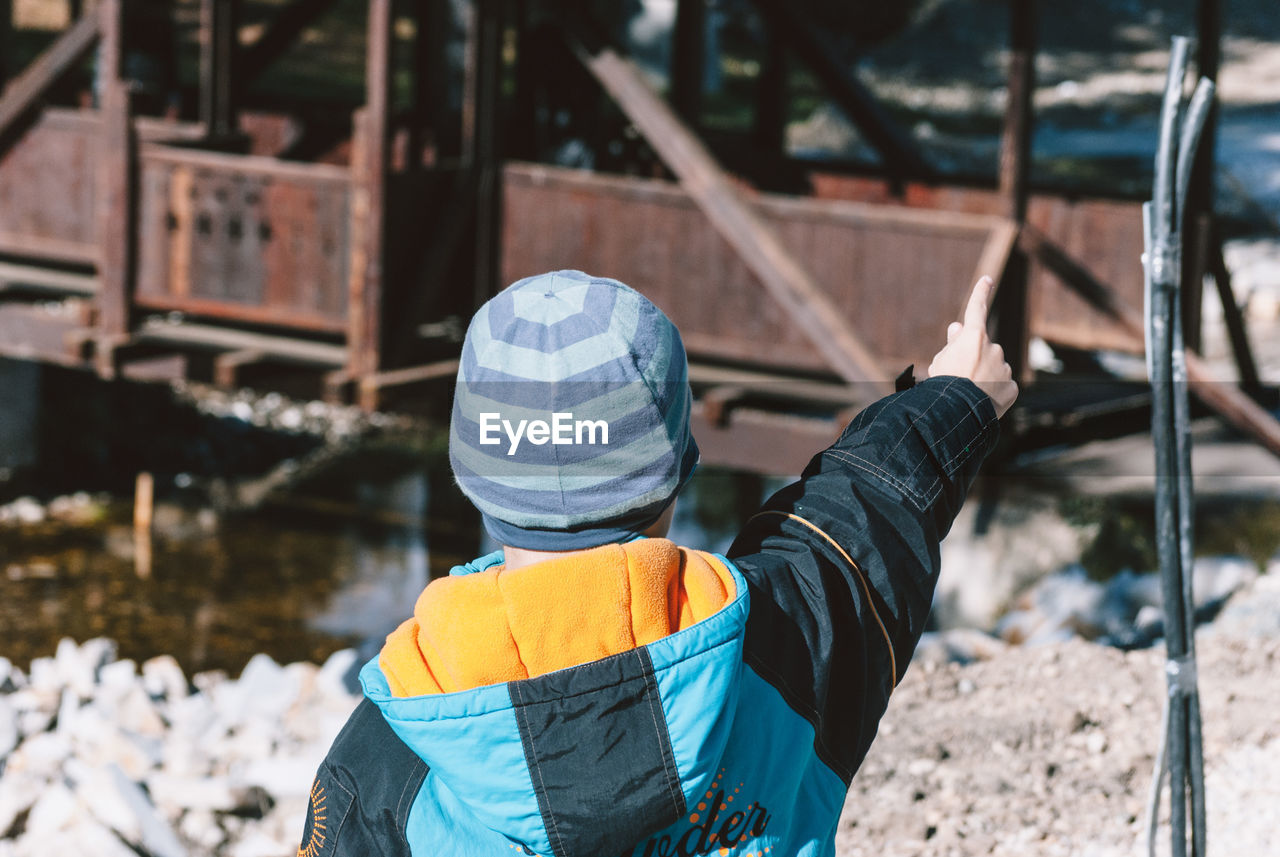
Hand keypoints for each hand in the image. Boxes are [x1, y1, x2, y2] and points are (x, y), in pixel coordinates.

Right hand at [926, 277, 1017, 416]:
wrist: (959, 414)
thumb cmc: (944, 386)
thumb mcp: (940, 361)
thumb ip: (952, 344)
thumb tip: (957, 327)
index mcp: (973, 337)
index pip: (976, 309)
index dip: (981, 293)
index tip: (988, 279)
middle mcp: (993, 347)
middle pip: (981, 350)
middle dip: (973, 359)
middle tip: (958, 378)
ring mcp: (1004, 367)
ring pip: (993, 369)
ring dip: (983, 377)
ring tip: (969, 395)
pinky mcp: (1011, 386)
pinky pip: (1001, 386)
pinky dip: (993, 393)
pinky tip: (982, 402)